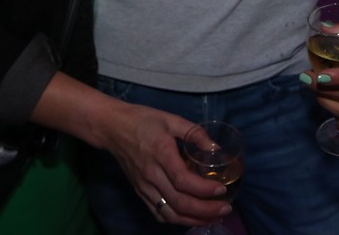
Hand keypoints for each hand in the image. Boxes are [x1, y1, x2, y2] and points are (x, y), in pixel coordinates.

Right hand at [100, 104, 229, 227]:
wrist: (112, 127)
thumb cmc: (143, 120)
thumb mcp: (171, 119)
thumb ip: (194, 133)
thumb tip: (217, 148)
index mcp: (161, 154)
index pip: (183, 181)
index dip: (204, 189)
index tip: (221, 190)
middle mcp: (151, 175)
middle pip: (179, 202)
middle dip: (205, 210)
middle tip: (225, 208)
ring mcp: (144, 187)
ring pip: (169, 213)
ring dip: (193, 220)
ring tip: (213, 217)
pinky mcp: (139, 191)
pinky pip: (158, 213)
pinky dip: (175, 220)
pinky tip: (190, 217)